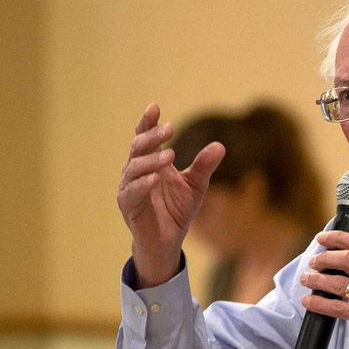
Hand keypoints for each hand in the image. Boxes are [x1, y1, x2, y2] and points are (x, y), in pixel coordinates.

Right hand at [116, 104, 224, 287]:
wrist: (168, 241)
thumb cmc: (178, 210)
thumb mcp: (196, 186)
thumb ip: (204, 166)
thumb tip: (220, 145)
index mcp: (150, 162)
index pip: (145, 137)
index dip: (147, 122)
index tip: (155, 107)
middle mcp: (135, 171)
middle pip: (138, 147)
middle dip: (152, 136)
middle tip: (169, 128)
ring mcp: (129, 187)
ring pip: (134, 167)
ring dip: (151, 159)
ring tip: (170, 154)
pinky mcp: (128, 206)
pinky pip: (133, 192)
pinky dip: (143, 184)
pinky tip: (156, 178)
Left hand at [299, 231, 348, 348]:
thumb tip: (348, 265)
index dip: (339, 238)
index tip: (323, 238)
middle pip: (348, 258)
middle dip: (325, 257)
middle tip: (314, 262)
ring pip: (338, 282)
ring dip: (317, 279)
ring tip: (307, 279)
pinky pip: (337, 307)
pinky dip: (319, 303)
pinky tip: (309, 301)